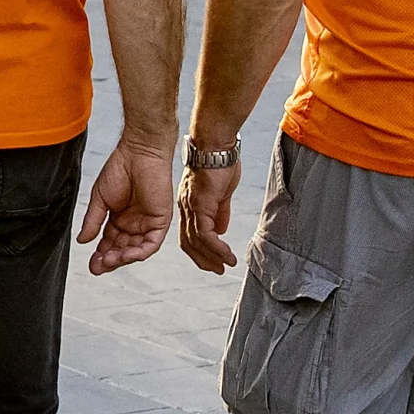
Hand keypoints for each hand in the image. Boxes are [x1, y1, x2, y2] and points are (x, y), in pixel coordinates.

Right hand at [78, 138, 174, 273]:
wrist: (138, 153)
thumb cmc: (119, 169)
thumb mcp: (100, 199)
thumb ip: (93, 221)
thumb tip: (82, 240)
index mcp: (119, 218)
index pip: (109, 243)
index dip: (101, 255)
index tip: (91, 265)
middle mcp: (133, 223)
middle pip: (122, 249)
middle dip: (110, 260)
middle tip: (98, 266)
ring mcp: (147, 223)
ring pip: (136, 249)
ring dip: (123, 258)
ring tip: (109, 260)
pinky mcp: (161, 220)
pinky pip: (152, 243)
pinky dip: (140, 251)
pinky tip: (127, 255)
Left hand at [177, 153, 242, 274]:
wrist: (215, 143)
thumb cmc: (219, 161)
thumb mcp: (220, 192)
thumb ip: (219, 212)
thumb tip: (221, 229)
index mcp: (189, 204)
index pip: (189, 234)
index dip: (199, 251)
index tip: (213, 261)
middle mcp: (186, 208)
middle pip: (188, 243)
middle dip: (203, 260)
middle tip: (218, 270)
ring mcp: (192, 207)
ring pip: (196, 241)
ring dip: (212, 257)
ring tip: (226, 265)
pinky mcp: (200, 205)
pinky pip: (205, 234)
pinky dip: (216, 248)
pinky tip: (227, 254)